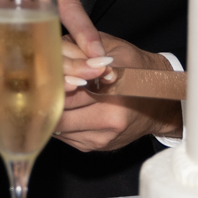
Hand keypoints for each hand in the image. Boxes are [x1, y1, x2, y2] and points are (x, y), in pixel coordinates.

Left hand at [54, 33, 181, 152]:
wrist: (161, 103)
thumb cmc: (138, 71)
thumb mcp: (115, 51)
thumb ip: (84, 50)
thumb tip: (56, 52)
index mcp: (115, 96)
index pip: (68, 93)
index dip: (52, 84)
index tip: (43, 75)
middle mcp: (108, 121)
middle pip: (59, 113)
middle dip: (46, 99)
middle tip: (36, 86)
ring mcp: (100, 139)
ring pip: (58, 128)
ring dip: (49, 112)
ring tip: (46, 96)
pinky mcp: (93, 147)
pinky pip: (65, 136)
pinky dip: (59, 122)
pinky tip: (61, 108)